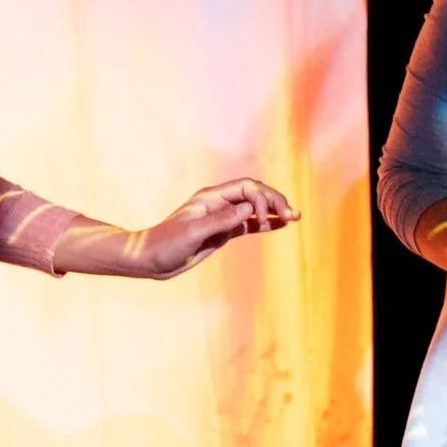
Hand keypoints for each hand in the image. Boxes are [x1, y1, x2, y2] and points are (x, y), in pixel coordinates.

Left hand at [134, 177, 299, 277]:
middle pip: (254, 194)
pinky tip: (280, 225)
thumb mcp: (192, 233)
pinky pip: (248, 224)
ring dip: (273, 211)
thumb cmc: (166, 244)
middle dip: (274, 201)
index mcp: (210, 198)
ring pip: (254, 208)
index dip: (260, 198)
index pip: (246, 187)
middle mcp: (219, 204)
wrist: (151, 259)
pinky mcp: (223, 232)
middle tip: (293, 216)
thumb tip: (248, 209)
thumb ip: (221, 221)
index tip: (260, 220)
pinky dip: (265, 223)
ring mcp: (222, 217)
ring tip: (295, 217)